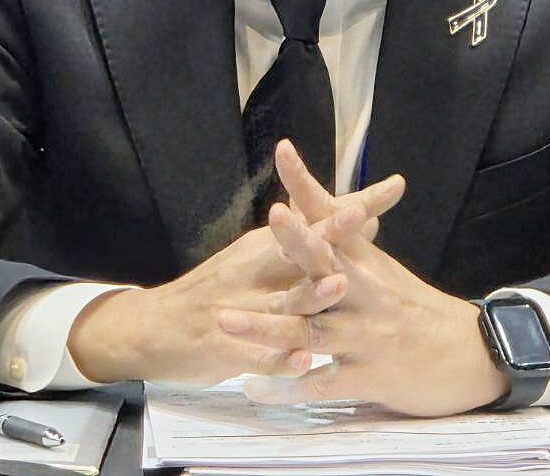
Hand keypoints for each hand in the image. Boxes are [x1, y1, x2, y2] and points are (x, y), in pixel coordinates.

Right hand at [68, 162, 405, 386]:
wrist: (153, 328)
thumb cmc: (219, 292)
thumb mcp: (263, 260)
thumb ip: (313, 245)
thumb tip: (365, 223)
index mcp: (266, 247)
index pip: (317, 218)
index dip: (355, 204)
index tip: (395, 187)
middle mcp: (255, 270)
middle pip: (299, 247)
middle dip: (330, 232)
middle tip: (361, 215)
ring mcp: (240, 308)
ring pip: (281, 301)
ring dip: (310, 292)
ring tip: (338, 283)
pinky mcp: (226, 347)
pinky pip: (258, 354)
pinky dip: (281, 360)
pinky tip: (301, 362)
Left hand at [219, 145, 507, 416]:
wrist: (471, 354)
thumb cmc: (419, 309)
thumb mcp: (384, 271)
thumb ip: (350, 242)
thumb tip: (325, 205)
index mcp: (364, 262)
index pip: (332, 215)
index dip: (307, 184)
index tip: (283, 151)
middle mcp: (363, 293)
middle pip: (326, 262)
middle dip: (298, 239)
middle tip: (273, 216)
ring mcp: (363, 336)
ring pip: (309, 329)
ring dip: (265, 326)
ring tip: (223, 320)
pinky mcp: (366, 376)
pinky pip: (318, 383)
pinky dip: (286, 386)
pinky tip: (252, 388)